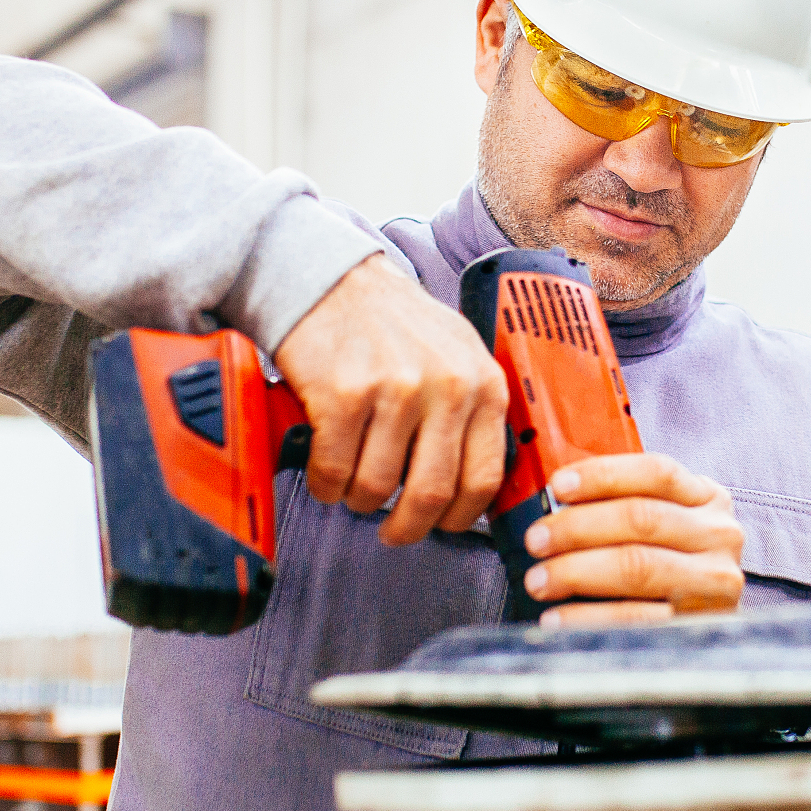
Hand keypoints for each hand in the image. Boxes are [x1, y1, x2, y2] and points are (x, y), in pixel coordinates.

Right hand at [273, 254, 509, 543]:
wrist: (328, 279)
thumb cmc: (391, 322)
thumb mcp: (457, 354)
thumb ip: (474, 411)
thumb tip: (477, 489)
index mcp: (483, 382)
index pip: (486, 478)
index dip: (461, 517)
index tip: (442, 524)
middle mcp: (446, 386)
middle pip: (432, 494)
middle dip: (408, 527)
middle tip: (393, 531)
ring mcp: (395, 390)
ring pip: (376, 487)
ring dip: (358, 500)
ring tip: (352, 485)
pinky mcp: (344, 394)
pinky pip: (334, 471)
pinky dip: (325, 484)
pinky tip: (324, 469)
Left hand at [521, 453, 744, 626]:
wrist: (712, 631)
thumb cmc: (671, 566)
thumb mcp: (665, 524)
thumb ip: (624, 505)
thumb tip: (551, 501)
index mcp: (707, 498)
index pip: (657, 472)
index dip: (604, 475)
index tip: (558, 485)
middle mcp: (718, 534)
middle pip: (641, 518)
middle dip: (577, 527)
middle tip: (537, 540)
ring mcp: (714, 580)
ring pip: (637, 565)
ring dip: (576, 571)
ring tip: (540, 579)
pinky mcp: (700, 623)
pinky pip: (636, 617)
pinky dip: (589, 617)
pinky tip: (559, 617)